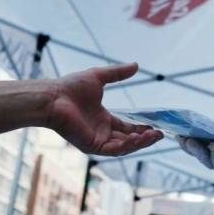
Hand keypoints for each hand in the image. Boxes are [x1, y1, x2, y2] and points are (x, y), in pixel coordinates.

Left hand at [47, 63, 162, 155]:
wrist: (54, 97)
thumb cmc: (70, 87)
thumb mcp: (99, 77)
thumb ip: (118, 73)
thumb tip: (136, 65)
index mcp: (103, 120)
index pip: (127, 128)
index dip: (141, 129)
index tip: (155, 126)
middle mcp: (101, 133)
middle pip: (128, 140)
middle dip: (145, 138)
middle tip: (160, 134)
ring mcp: (97, 141)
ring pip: (124, 146)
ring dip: (140, 143)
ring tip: (154, 136)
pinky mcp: (92, 146)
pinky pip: (114, 149)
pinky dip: (128, 145)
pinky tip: (138, 137)